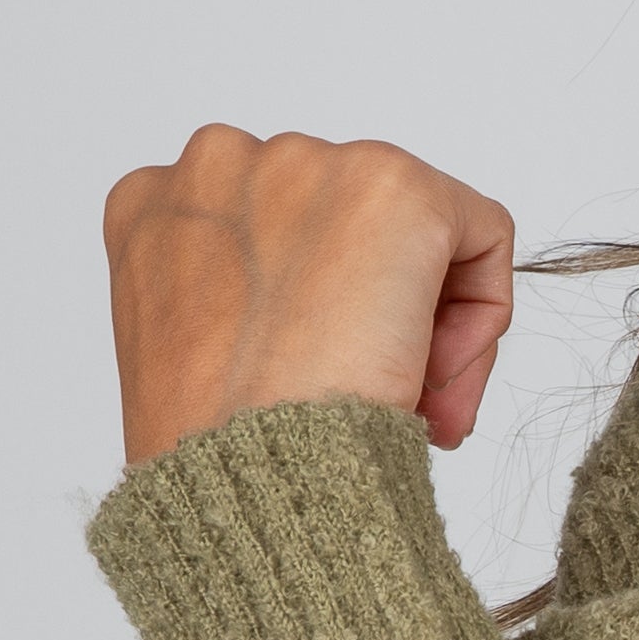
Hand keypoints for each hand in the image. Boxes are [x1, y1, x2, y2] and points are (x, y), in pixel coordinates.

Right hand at [103, 125, 516, 466]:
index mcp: (156, 204)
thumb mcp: (198, 354)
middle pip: (346, 223)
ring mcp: (306, 164)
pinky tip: (440, 378)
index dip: (314, 312)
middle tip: (382, 400)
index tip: (325, 382)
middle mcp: (219, 162)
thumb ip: (246, 298)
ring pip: (415, 229)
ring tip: (408, 400)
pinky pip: (483, 233)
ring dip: (426, 318)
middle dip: (376, 310)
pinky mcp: (393, 187)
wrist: (250, 477)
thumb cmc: (218, 450)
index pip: (273, 232)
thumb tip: (338, 309)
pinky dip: (483, 311)